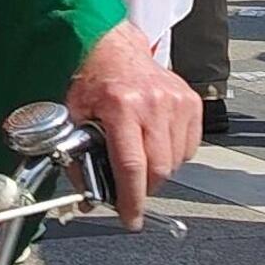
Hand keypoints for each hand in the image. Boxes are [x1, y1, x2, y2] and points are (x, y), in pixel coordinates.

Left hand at [66, 19, 202, 228]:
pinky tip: (155, 143)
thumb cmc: (92, 78)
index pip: (132, 167)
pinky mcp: (190, 101)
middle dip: (143, 189)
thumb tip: (86, 195)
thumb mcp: (73, 116)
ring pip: (176, 161)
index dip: (131, 200)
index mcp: (121, 106)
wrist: (112, 46)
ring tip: (139, 158)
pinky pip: (189, 146)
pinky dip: (174, 154)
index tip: (130, 218)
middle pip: (158, 169)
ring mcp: (175, 101)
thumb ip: (76, 158)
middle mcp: (152, 103)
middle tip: (130, 191)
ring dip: (158, 171)